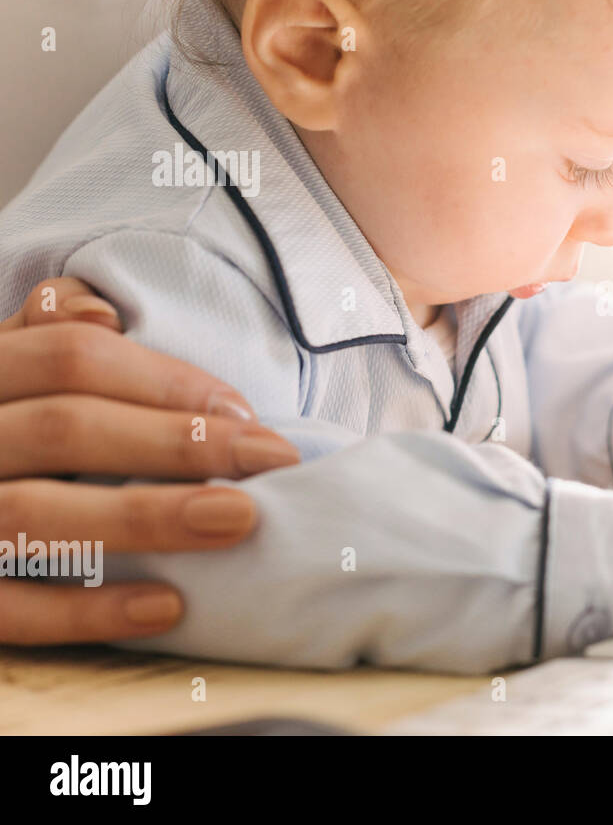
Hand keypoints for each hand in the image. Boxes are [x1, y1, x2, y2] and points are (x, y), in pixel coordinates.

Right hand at [0, 277, 299, 644]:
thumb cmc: (8, 429)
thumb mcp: (13, 368)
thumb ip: (49, 333)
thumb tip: (100, 313)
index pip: (70, 357)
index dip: (164, 381)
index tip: (246, 412)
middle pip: (63, 429)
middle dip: (177, 443)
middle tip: (273, 459)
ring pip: (32, 514)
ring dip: (144, 517)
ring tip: (239, 518)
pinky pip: (7, 612)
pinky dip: (86, 610)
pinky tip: (167, 606)